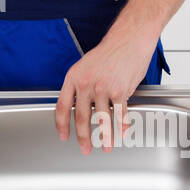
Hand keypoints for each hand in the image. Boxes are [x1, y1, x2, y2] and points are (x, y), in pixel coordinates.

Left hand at [54, 34, 153, 154]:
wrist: (128, 40)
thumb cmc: (108, 52)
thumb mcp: (85, 66)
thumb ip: (80, 86)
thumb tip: (78, 106)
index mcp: (73, 78)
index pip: (62, 106)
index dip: (61, 124)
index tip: (63, 136)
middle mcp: (86, 84)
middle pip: (81, 117)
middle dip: (83, 137)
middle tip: (85, 148)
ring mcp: (103, 88)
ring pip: (102, 119)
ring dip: (105, 136)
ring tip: (107, 146)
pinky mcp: (120, 90)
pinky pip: (120, 113)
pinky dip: (122, 126)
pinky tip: (122, 133)